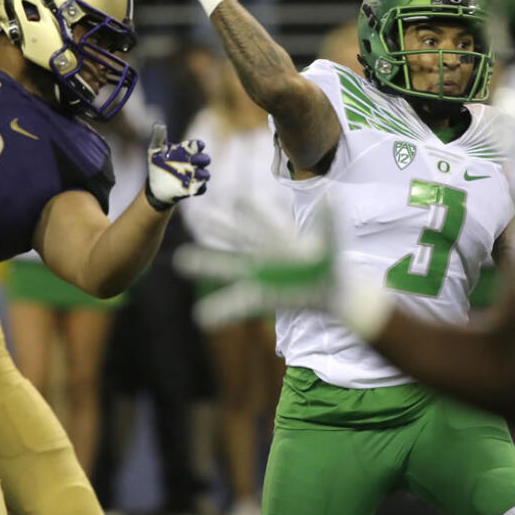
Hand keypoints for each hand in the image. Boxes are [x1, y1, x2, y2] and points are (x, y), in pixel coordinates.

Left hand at [145, 123, 209, 210]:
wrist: (155, 185)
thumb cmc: (157, 164)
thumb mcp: (155, 150)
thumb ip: (158, 137)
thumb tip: (158, 123)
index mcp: (186, 151)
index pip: (197, 145)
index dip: (198, 145)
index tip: (198, 145)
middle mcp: (193, 163)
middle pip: (204, 159)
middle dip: (202, 159)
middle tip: (193, 160)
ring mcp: (194, 176)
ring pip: (205, 174)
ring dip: (203, 174)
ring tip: (195, 174)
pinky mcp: (193, 188)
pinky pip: (201, 188)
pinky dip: (200, 188)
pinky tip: (194, 188)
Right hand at [177, 199, 345, 328]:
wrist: (332, 291)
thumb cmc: (332, 262)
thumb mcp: (331, 241)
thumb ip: (328, 222)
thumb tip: (330, 198)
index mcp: (281, 237)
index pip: (262, 219)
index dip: (251, 210)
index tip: (237, 199)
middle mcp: (265, 254)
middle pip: (237, 238)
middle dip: (219, 228)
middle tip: (198, 216)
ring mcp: (260, 275)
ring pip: (229, 267)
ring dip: (207, 263)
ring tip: (181, 259)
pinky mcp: (261, 297)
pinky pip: (237, 304)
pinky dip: (220, 310)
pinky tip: (202, 317)